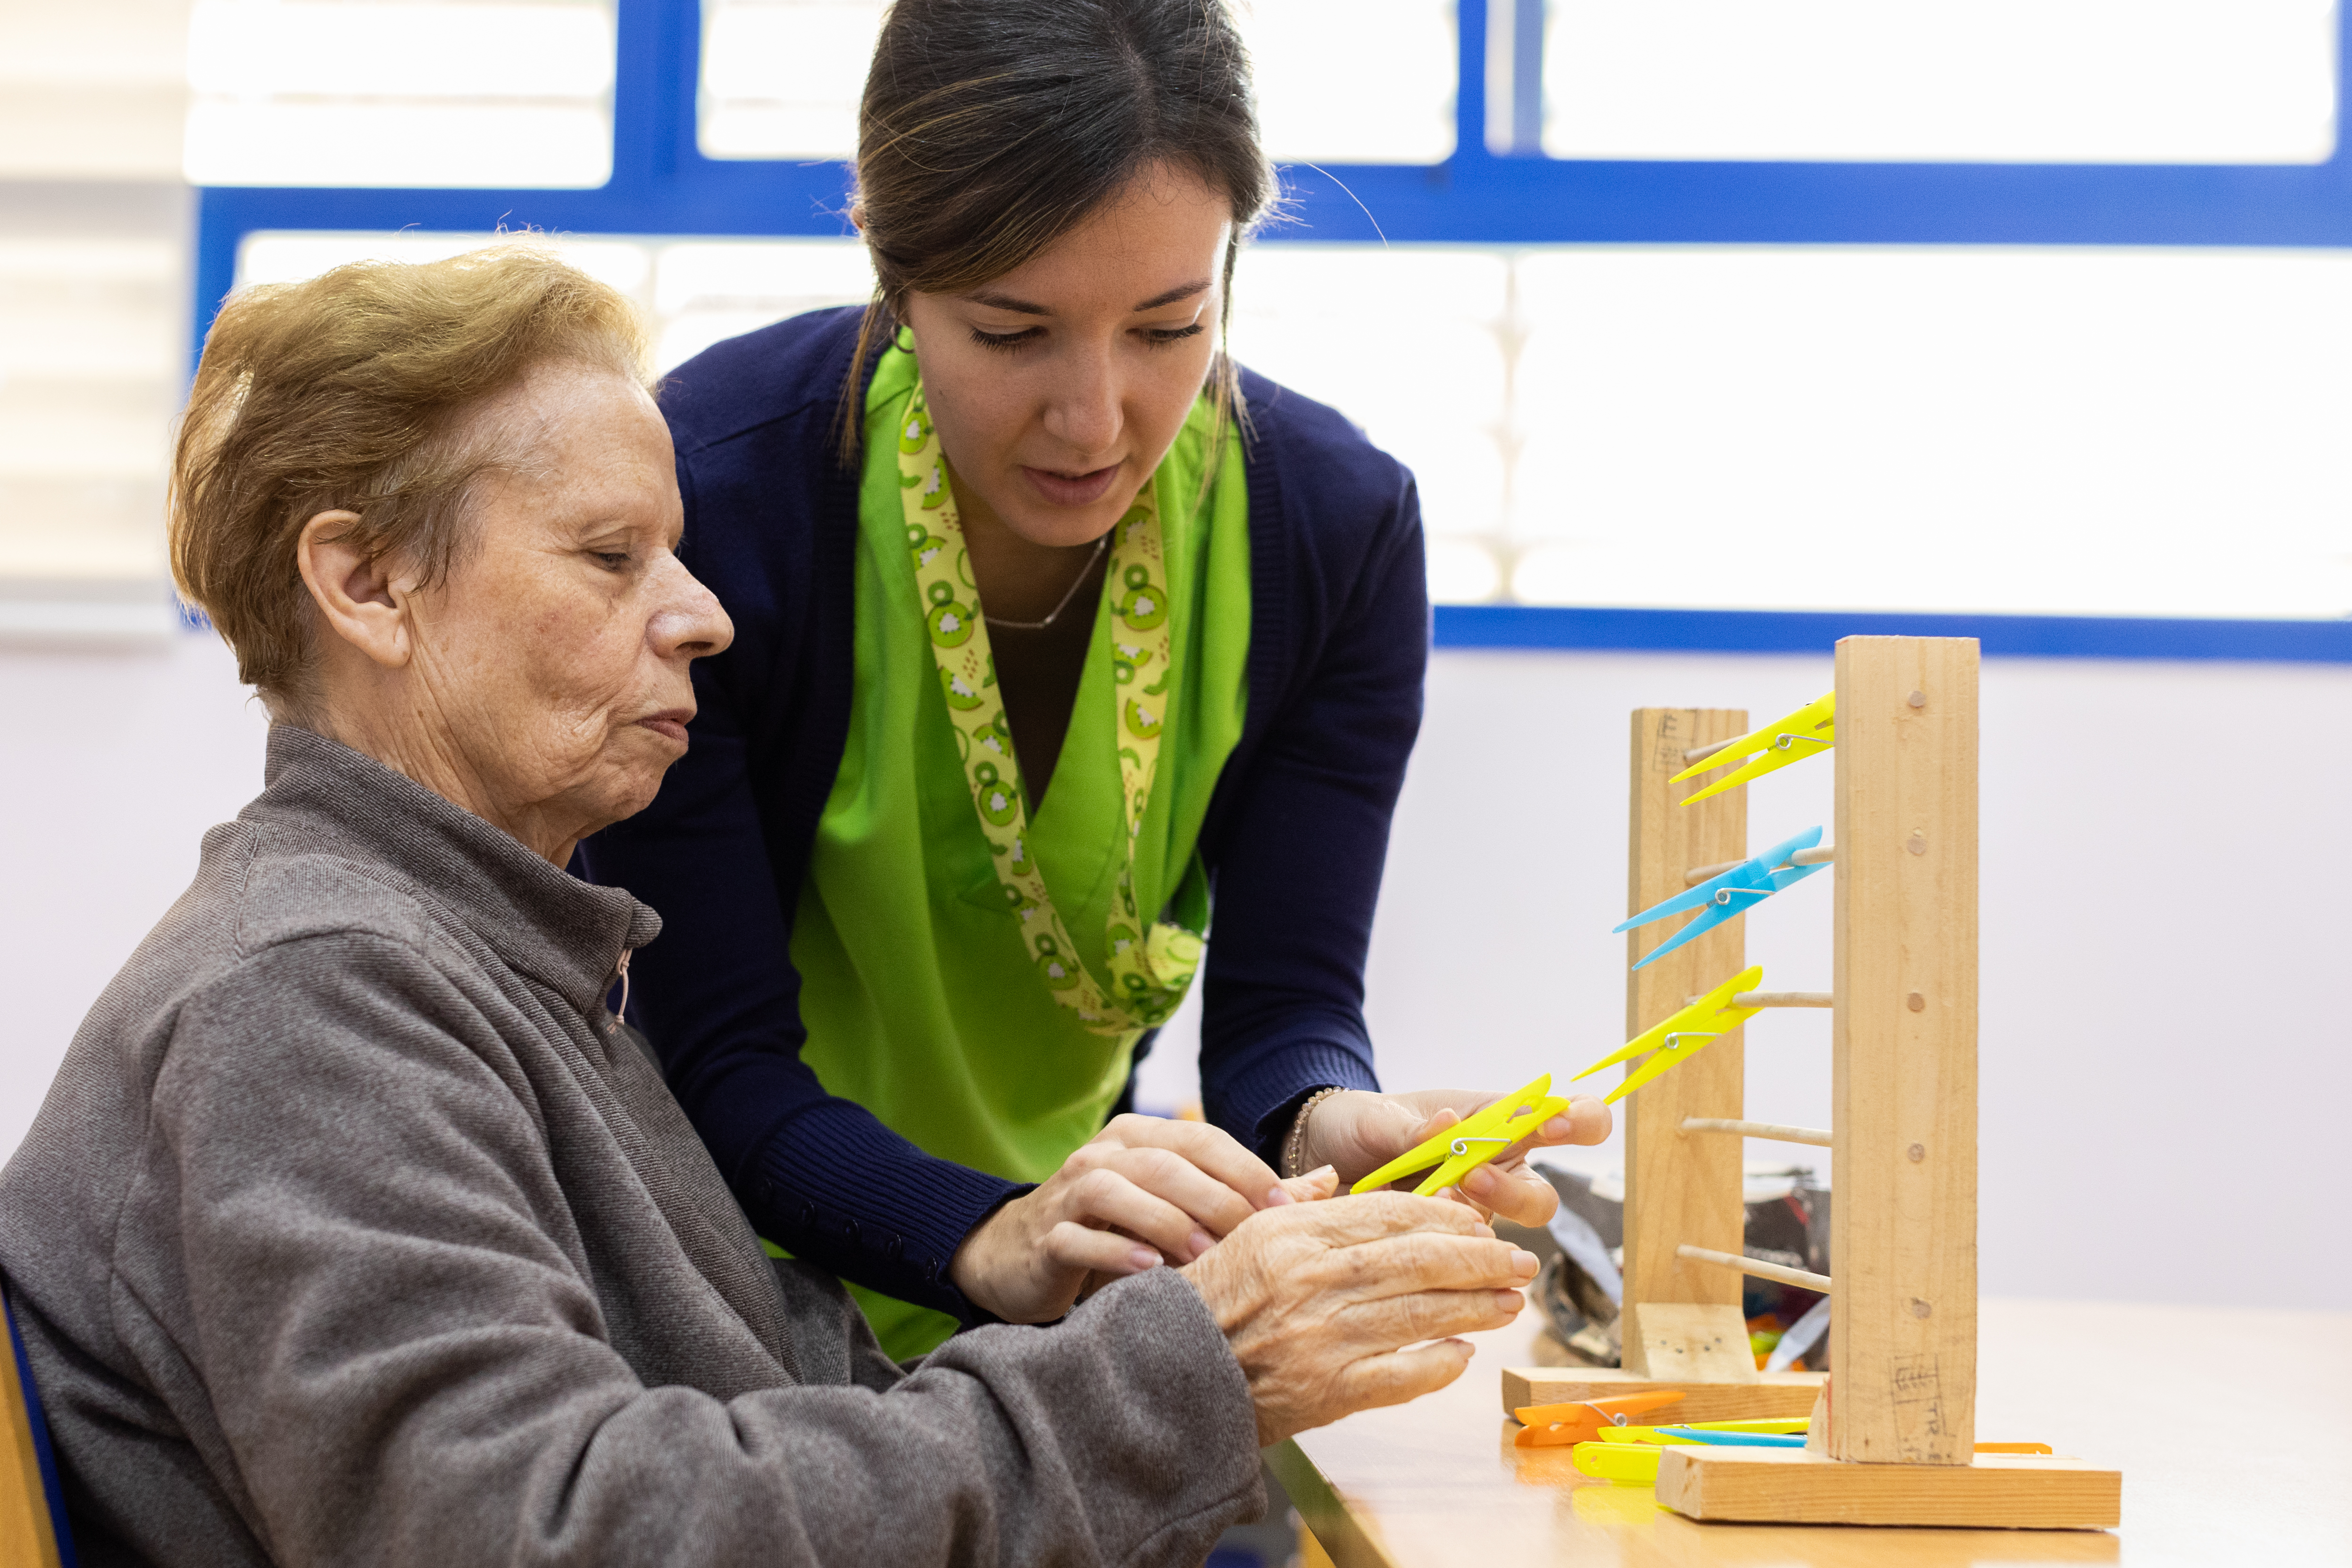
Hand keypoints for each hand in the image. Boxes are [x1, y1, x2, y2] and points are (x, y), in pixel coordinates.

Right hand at [949, 1114, 1294, 1324]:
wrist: (1019, 1257)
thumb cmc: (1116, 1232)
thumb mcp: (1178, 1208)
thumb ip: (1245, 1196)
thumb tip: (1324, 1184)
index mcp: (1141, 1137)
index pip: (1202, 1140)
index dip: (1245, 1169)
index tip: (1286, 1207)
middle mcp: (1104, 1153)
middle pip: (1167, 1162)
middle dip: (1216, 1198)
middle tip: (1255, 1240)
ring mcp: (1069, 1191)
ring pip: (1121, 1191)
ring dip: (1169, 1222)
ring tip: (1206, 1258)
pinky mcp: (1046, 1236)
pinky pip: (1081, 1237)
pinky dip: (1115, 1252)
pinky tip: (1148, 1271)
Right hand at [1181, 1189, 1540, 1445]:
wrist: (1167, 1376)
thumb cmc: (1209, 1301)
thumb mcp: (1246, 1234)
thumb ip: (1298, 1203)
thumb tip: (1339, 1177)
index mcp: (1295, 1233)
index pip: (1391, 1214)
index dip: (1446, 1219)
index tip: (1480, 1223)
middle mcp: (1314, 1280)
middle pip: (1420, 1261)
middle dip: (1481, 1260)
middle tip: (1521, 1261)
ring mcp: (1325, 1337)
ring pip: (1423, 1314)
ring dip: (1477, 1307)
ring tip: (1510, 1300)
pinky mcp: (1330, 1391)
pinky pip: (1403, 1375)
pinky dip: (1439, 1363)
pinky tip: (1463, 1352)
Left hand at [1299, 1089, 1611, 1228]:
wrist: (1320, 1159)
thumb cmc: (1364, 1125)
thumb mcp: (1381, 1116)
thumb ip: (1414, 1126)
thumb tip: (1451, 1123)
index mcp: (1497, 1123)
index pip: (1566, 1119)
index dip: (1578, 1123)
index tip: (1555, 1125)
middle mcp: (1497, 1173)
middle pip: (1541, 1201)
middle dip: (1514, 1195)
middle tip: (1473, 1177)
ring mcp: (1472, 1217)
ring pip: (1506, 1242)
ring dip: (1472, 1226)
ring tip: (1430, 1204)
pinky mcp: (1444, 1250)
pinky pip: (1458, 1264)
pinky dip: (1434, 1251)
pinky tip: (1402, 1233)